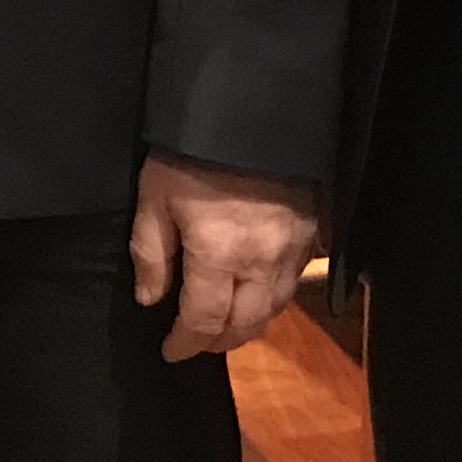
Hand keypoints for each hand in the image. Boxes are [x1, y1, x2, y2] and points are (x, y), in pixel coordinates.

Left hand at [127, 154, 318, 360]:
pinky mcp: (311, 235)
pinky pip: (293, 285)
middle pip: (245, 325)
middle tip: (196, 342)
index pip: (204, 320)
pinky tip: (255, 295)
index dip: (185, 343)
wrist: (250, 109)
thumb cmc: (191, 151)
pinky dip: (271, 301)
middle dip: (217, 341)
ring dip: (247, 325)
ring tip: (223, 326)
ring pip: (274, 310)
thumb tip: (150, 300)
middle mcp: (261, 263)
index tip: (169, 352)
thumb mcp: (154, 195)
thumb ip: (150, 252)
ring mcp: (292, 251)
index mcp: (218, 255)